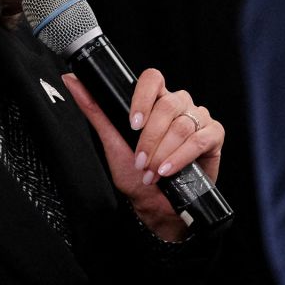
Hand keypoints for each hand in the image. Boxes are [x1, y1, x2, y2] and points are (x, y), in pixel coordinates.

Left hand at [62, 69, 223, 240]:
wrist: (156, 205)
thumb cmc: (134, 174)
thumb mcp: (111, 141)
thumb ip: (94, 109)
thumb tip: (71, 79)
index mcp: (154, 101)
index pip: (153, 78)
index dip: (143, 97)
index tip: (132, 124)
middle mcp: (177, 104)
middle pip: (168, 104)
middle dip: (150, 138)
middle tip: (140, 161)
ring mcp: (197, 118)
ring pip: (183, 124)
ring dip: (164, 153)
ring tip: (153, 172)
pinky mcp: (214, 136)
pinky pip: (202, 138)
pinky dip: (183, 156)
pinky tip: (169, 170)